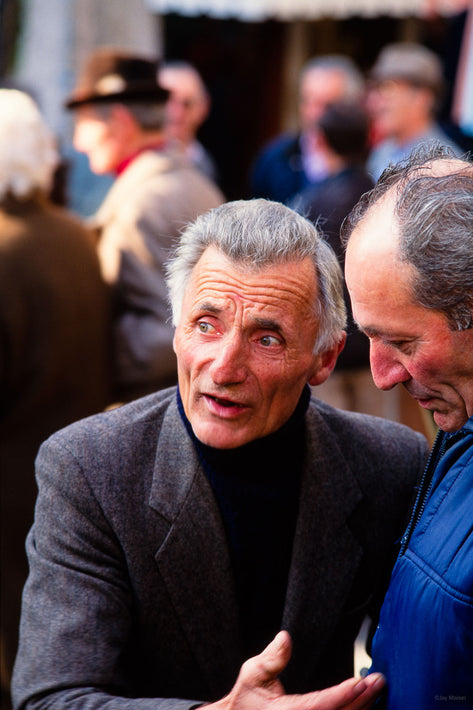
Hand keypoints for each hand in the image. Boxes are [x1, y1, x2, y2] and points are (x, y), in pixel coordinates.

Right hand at [209, 631, 384, 709]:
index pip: (320, 705)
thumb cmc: (247, 700)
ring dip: (362, 708)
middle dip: (362, 699)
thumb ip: (271, 659)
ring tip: (376, 689)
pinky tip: (365, 703)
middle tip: (379, 681)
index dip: (342, 694)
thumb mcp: (252, 675)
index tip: (360, 681)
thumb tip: (286, 638)